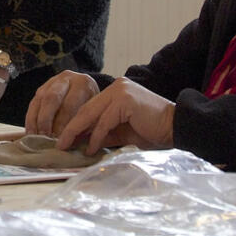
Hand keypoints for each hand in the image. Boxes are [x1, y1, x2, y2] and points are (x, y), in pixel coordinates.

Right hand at [25, 70, 99, 136]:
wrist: (87, 89)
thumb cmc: (93, 106)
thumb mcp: (95, 113)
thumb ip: (86, 125)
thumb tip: (71, 143)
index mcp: (83, 84)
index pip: (70, 104)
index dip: (62, 123)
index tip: (59, 140)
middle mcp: (66, 79)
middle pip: (52, 97)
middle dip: (46, 119)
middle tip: (45, 137)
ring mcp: (52, 81)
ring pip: (40, 99)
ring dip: (36, 120)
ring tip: (35, 137)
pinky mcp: (42, 88)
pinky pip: (33, 103)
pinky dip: (31, 118)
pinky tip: (31, 132)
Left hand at [55, 78, 175, 154]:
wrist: (176, 128)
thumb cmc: (152, 131)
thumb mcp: (121, 132)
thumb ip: (102, 133)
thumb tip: (81, 142)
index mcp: (115, 91)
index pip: (89, 108)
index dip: (74, 125)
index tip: (63, 140)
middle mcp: (116, 87)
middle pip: (86, 109)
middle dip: (70, 128)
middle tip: (59, 144)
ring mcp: (121, 91)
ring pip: (91, 114)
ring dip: (77, 132)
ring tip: (68, 147)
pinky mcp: (125, 100)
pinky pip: (104, 121)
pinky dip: (95, 136)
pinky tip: (90, 149)